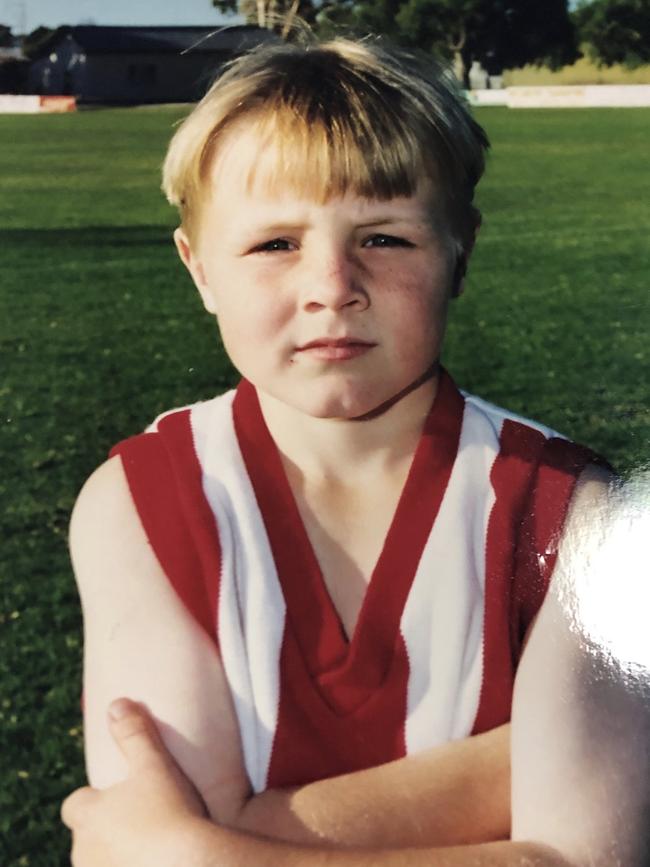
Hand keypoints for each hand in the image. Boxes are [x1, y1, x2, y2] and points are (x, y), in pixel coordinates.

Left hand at [62, 698, 208, 866]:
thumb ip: (134, 733)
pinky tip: (156, 861)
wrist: (189, 864)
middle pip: (86, 837)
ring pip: (99, 861)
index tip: (114, 796)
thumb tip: (117, 703)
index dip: (92, 800)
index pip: (75, 805)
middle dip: (105, 829)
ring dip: (117, 853)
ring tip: (150, 844)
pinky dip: (131, 866)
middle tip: (140, 820)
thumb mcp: (154, 764)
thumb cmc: (170, 811)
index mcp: (88, 816)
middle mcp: (85, 850)